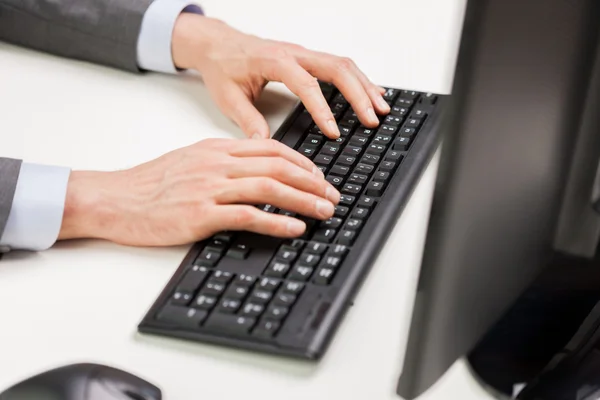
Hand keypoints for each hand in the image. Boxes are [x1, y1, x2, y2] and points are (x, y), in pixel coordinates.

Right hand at [58, 139, 339, 246]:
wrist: (115, 199)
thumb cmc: (151, 184)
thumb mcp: (191, 160)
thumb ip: (224, 162)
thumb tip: (257, 171)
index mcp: (217, 149)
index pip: (272, 149)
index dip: (302, 162)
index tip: (319, 176)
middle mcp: (218, 163)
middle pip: (278, 166)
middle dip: (312, 181)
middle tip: (332, 195)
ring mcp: (210, 187)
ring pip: (269, 188)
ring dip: (303, 200)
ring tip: (324, 211)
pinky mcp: (201, 213)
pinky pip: (248, 215)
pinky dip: (277, 221)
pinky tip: (295, 227)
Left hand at [171, 14, 389, 138]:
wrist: (218, 44)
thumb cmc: (223, 66)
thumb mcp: (228, 98)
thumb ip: (248, 121)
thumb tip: (265, 145)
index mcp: (275, 61)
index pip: (307, 84)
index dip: (323, 109)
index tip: (334, 132)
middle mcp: (294, 54)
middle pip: (337, 68)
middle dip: (358, 95)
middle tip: (372, 119)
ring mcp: (303, 54)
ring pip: (343, 65)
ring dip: (364, 86)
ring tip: (381, 108)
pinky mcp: (307, 58)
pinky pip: (339, 65)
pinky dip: (358, 80)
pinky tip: (371, 93)